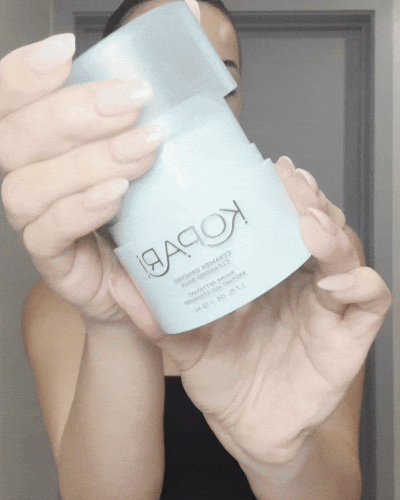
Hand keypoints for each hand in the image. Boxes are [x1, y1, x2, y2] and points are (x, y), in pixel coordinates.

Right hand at [0, 34, 167, 322]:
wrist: (154, 280)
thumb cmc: (152, 212)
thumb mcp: (158, 146)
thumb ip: (166, 90)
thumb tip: (193, 13)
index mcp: (48, 146)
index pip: (13, 103)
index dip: (26, 74)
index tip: (67, 50)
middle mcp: (33, 178)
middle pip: (17, 137)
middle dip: (73, 112)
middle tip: (131, 101)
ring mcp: (37, 221)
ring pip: (28, 184)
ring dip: (87, 160)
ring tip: (140, 150)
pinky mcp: (53, 258)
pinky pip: (48, 231)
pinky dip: (81, 207)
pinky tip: (115, 195)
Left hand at [109, 156, 390, 468]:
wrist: (245, 425)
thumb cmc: (220, 374)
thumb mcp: (185, 343)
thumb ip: (157, 317)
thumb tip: (118, 284)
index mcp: (264, 272)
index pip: (280, 220)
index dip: (279, 194)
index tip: (266, 170)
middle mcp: (299, 280)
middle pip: (316, 226)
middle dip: (307, 201)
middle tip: (289, 182)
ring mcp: (326, 305)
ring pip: (345, 254)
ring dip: (332, 234)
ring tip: (309, 222)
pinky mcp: (348, 337)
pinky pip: (370, 300)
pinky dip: (360, 285)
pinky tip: (336, 280)